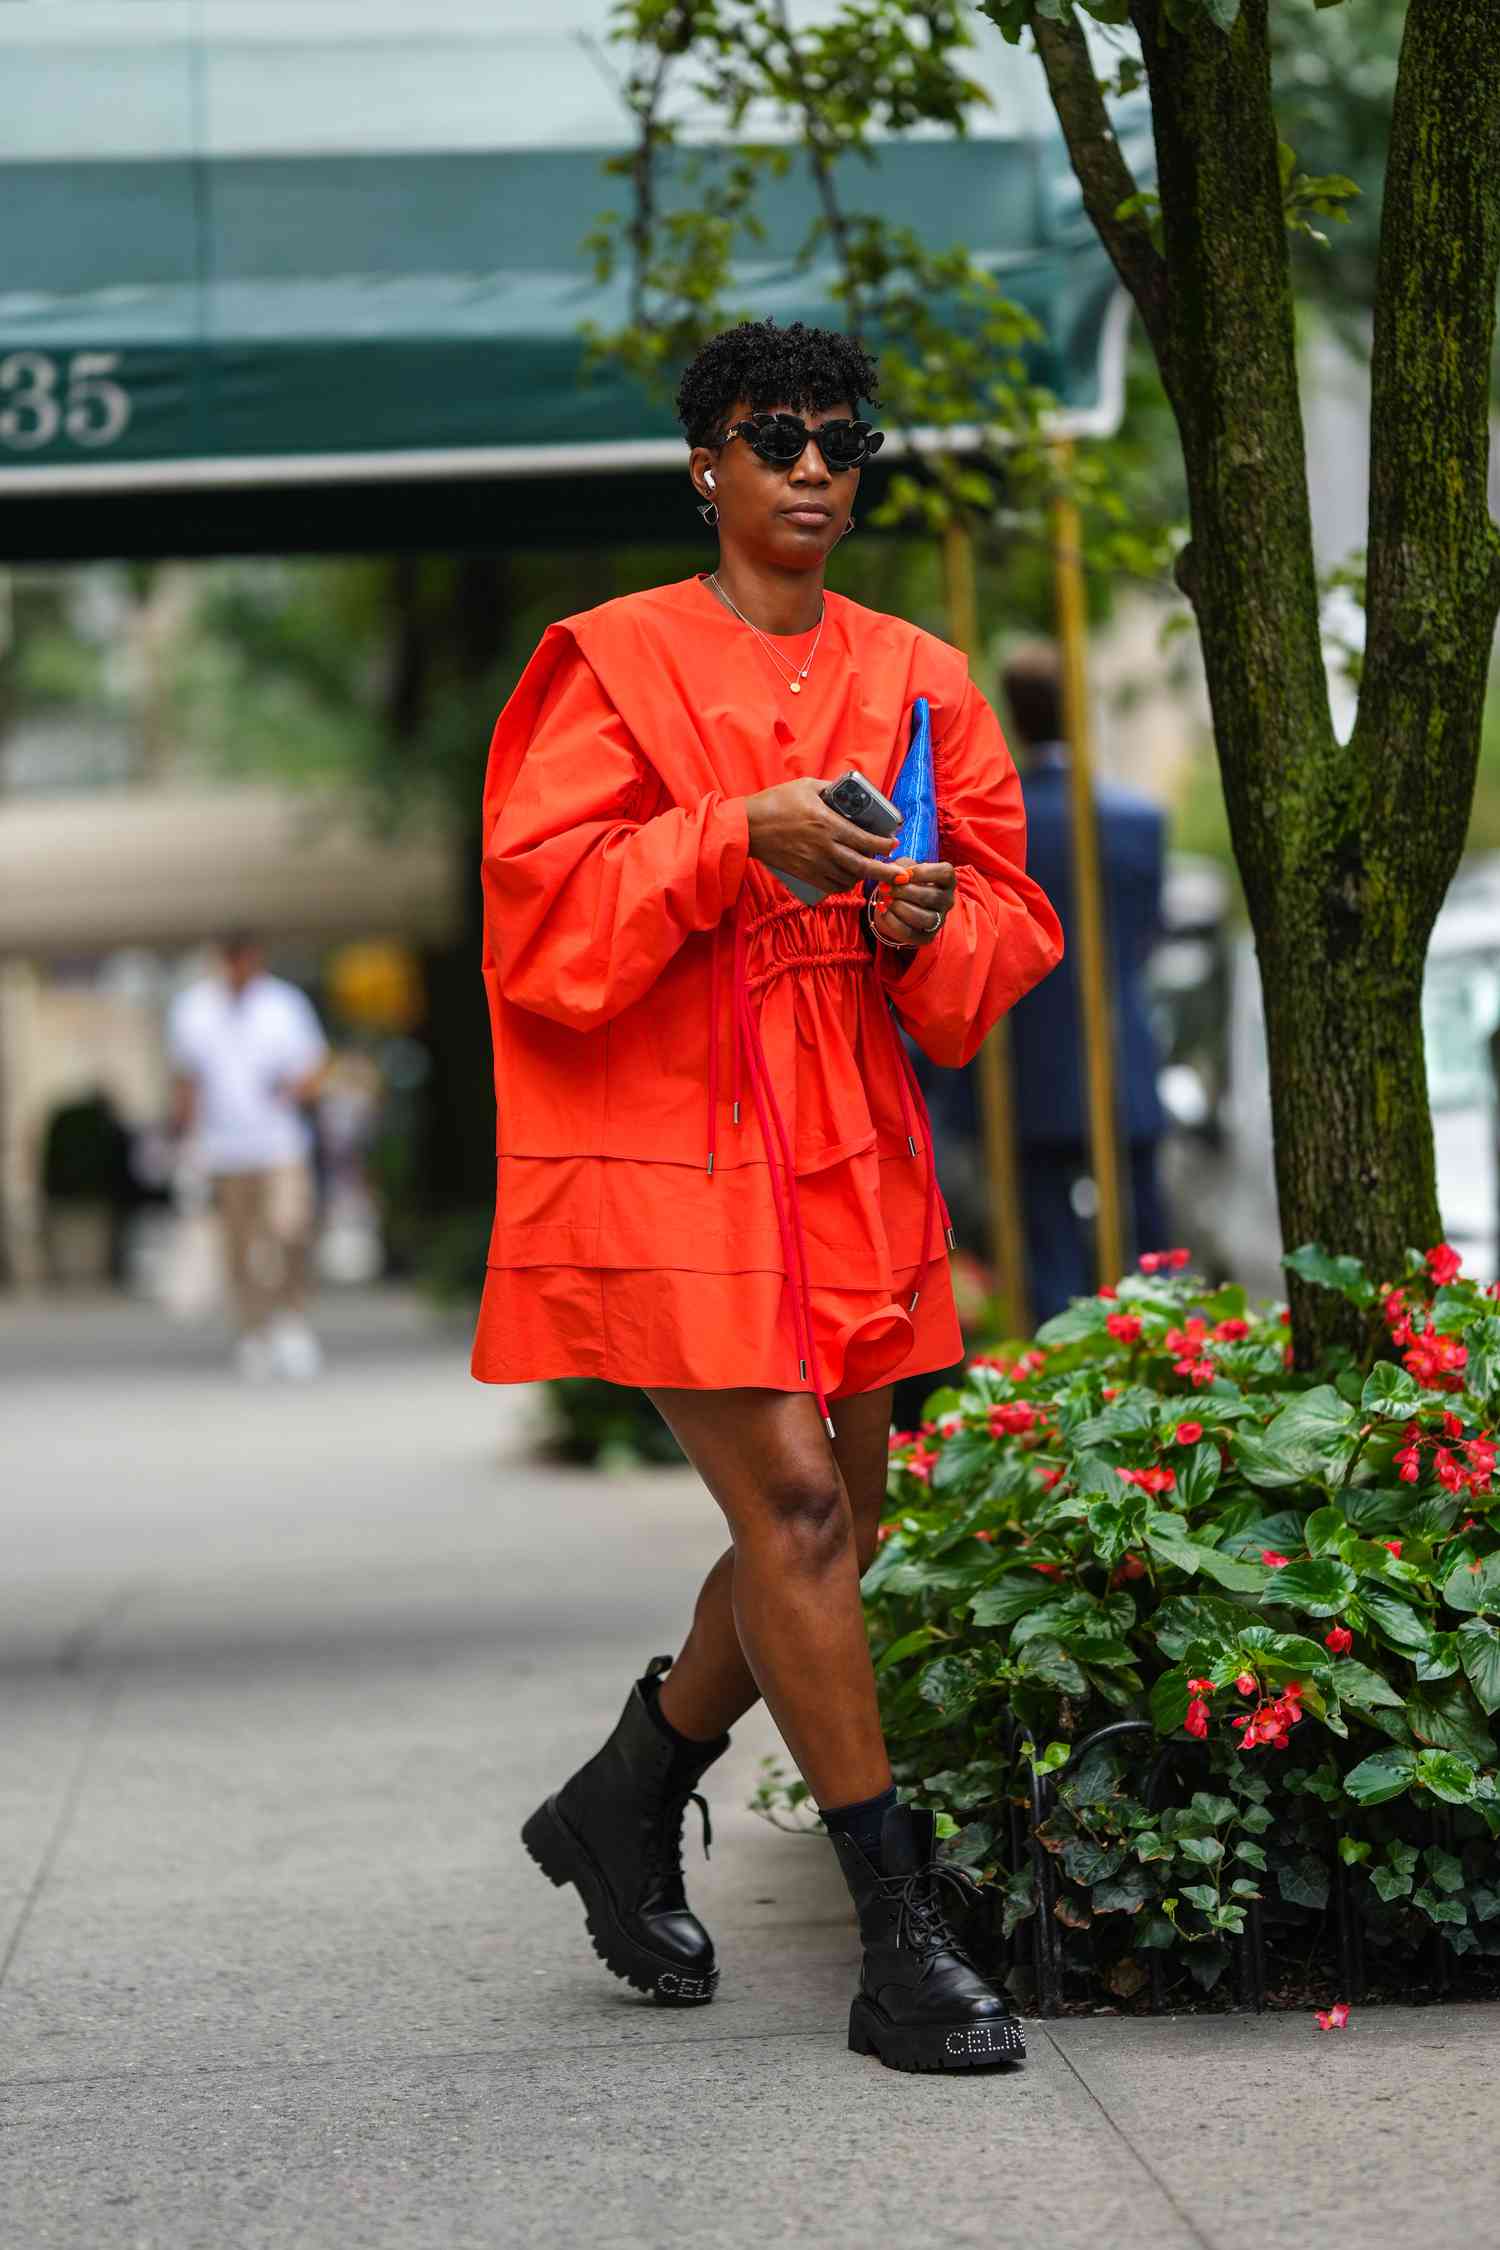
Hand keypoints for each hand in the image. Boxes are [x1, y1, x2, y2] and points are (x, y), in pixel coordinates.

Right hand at [744, 776, 899, 895]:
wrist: (747, 827)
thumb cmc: (776, 802)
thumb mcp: (806, 786)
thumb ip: (830, 788)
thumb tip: (848, 791)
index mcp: (828, 824)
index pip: (864, 839)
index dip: (883, 844)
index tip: (893, 843)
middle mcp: (824, 847)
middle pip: (862, 865)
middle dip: (885, 871)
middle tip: (898, 872)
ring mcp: (814, 863)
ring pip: (848, 878)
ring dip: (863, 877)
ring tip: (870, 871)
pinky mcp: (804, 874)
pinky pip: (830, 886)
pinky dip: (843, 885)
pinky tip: (848, 880)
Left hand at [870, 859, 955, 947]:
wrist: (896, 903)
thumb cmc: (904, 881)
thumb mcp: (902, 867)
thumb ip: (899, 866)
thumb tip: (895, 874)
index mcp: (946, 880)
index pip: (945, 873)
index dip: (923, 872)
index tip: (904, 873)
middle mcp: (947, 901)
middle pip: (932, 896)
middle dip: (905, 891)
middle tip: (885, 887)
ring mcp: (939, 921)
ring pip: (924, 918)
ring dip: (900, 908)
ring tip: (884, 899)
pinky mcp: (925, 937)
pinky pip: (910, 932)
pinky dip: (893, 922)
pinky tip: (883, 911)